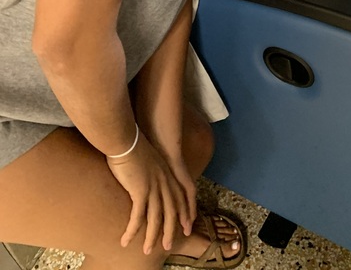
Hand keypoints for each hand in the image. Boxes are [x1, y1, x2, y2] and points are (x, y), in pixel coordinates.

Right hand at [106, 130, 190, 253]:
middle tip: (168, 246)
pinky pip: (138, 217)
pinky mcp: (141, 191)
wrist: (127, 138)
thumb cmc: (134, 144)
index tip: (185, 227)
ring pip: (156, 219)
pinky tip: (125, 240)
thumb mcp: (149, 157)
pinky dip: (132, 231)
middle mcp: (164, 182)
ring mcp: (154, 187)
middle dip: (171, 230)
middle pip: (171, 212)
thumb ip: (151, 168)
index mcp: (167, 174)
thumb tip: (147, 175)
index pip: (180, 198)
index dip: (183, 213)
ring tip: (147, 250)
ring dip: (151, 237)